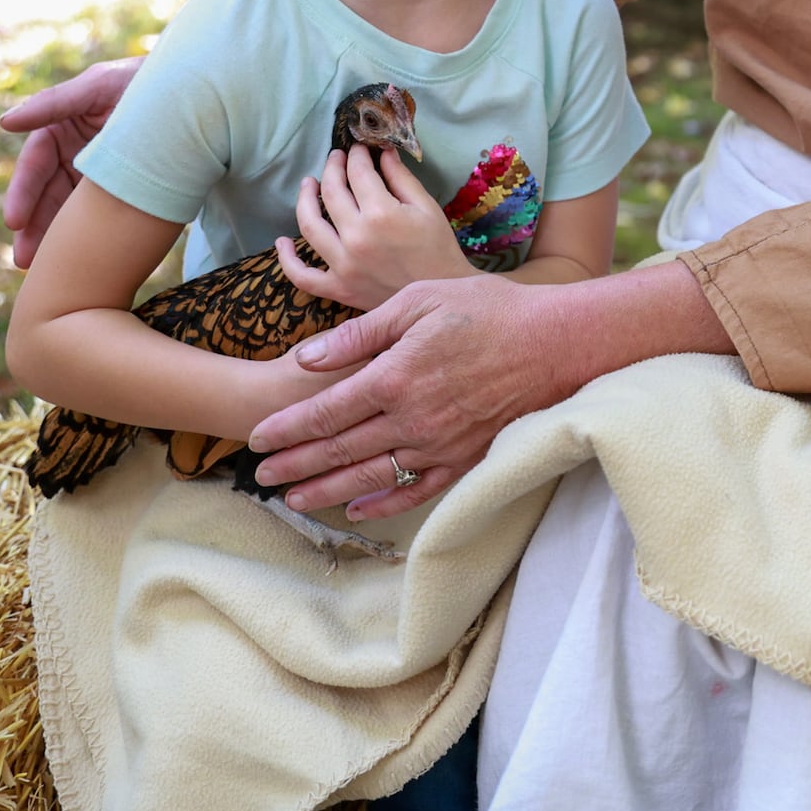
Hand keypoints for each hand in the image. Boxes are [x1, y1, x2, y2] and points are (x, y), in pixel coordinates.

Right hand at [1, 58, 143, 267]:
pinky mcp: (121, 188)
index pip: (35, 164)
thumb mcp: (101, 85)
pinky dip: (86, 234)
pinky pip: (99, 214)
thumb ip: (55, 102)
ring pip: (70, 209)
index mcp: (62, 126)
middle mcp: (75, 151)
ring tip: (42, 269)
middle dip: (34, 226)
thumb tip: (5, 122)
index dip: (23, 193)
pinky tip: (79, 258)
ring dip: (55, 237)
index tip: (14, 222)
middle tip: (24, 259)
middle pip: (47, 194)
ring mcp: (97, 172)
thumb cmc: (146, 81)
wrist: (200, 93)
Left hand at [247, 275, 582, 518]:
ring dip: (326, 490)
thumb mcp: (418, 300)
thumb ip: (360, 334)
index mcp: (395, 377)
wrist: (556, 343)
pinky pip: (416, 491)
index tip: (255, 439)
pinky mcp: (465, 459)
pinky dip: (383, 504)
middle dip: (294, 465)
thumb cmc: (488, 310)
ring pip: (370, 478)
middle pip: (339, 451)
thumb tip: (306, 359)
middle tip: (258, 476)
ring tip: (291, 499)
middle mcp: (412, 419)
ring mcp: (440, 445)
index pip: (325, 412)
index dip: (286, 429)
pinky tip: (357, 510)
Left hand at [275, 146, 470, 309]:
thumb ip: (402, 178)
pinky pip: (303, 276)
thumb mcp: (427, 207)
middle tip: (336, 158)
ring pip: (309, 225)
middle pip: (331, 192)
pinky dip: (287, 260)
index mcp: (382, 214)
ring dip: (304, 199)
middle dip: (333, 167)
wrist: (441, 297)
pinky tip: (281, 242)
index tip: (359, 149)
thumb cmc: (439, 249)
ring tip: (308, 183)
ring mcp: (344, 265)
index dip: (357, 155)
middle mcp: (357, 237)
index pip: (358, 173)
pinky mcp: (339, 288)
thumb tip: (382, 152)